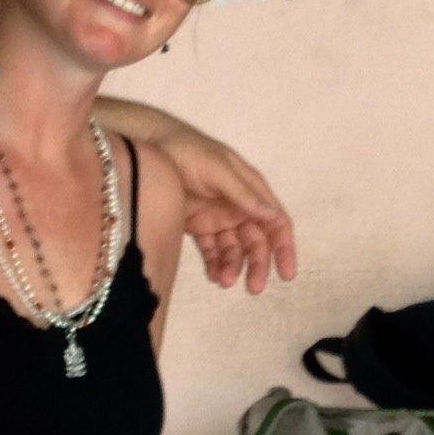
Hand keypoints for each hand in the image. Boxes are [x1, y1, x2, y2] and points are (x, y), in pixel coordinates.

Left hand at [95, 100, 299, 291]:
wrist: (146, 146)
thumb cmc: (186, 149)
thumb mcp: (216, 168)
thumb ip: (242, 192)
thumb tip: (270, 214)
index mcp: (250, 189)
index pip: (276, 222)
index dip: (284, 248)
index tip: (286, 273)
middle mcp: (238, 206)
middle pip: (256, 242)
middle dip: (257, 265)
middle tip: (253, 288)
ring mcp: (217, 217)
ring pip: (233, 250)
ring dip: (233, 267)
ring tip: (222, 281)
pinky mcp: (197, 226)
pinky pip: (211, 250)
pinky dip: (214, 264)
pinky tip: (213, 276)